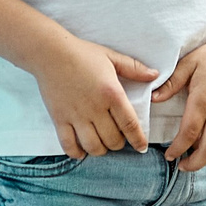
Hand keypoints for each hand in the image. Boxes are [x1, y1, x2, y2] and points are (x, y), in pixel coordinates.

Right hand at [27, 32, 154, 157]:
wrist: (50, 53)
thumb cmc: (83, 53)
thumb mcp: (112, 57)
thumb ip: (134, 69)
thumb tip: (155, 75)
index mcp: (111, 93)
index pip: (130, 125)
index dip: (138, 140)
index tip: (142, 148)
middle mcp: (95, 108)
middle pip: (113, 140)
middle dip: (119, 143)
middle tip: (118, 138)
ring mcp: (76, 116)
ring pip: (93, 147)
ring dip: (101, 149)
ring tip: (102, 143)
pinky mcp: (59, 119)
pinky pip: (69, 146)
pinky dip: (77, 153)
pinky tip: (82, 148)